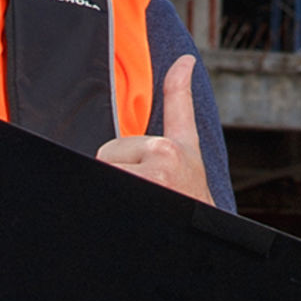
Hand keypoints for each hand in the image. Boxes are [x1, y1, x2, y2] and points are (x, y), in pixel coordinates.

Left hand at [96, 54, 211, 204]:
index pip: (178, 106)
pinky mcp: (137, 188)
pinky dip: (100, 195)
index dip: (179, 80)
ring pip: (101, 169)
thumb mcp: (189, 164)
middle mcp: (166, 158)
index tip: (184, 60)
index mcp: (177, 150)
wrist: (200, 239)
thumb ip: (176, 120)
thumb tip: (185, 64)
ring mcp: (150, 177)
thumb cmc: (188, 204)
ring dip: (108, 185)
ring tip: (134, 202)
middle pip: (109, 153)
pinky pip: (100, 180)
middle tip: (138, 193)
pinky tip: (125, 207)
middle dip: (114, 172)